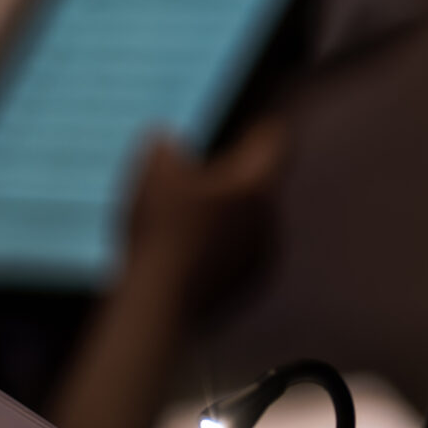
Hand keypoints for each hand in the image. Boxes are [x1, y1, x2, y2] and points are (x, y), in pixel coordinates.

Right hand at [120, 117, 289, 320]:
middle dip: (233, 178)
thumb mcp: (152, 170)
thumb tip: (166, 140)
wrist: (159, 302)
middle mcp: (269, 221)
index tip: (257, 126)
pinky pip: (237, 254)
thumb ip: (164, 144)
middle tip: (201, 175)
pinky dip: (218, 249)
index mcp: (256, 186)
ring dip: (226, 216)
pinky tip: (186, 252)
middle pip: (258, 185)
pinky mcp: (246, 287)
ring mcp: (261, 258)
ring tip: (187, 219)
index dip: (263, 130)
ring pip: (249, 222)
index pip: (275, 143)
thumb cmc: (161, 232)